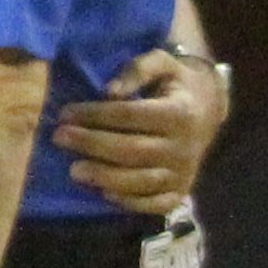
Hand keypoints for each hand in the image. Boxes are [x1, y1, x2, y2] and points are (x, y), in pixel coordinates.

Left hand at [56, 44, 227, 210]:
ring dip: (105, 177)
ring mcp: (184, 172)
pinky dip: (130, 202)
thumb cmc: (175, 84)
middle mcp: (184, 146)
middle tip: (58, 138)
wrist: (209, 110)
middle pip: (132, 149)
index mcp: (180, 113)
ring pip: (142, 180)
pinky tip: (105, 193)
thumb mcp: (163, 63)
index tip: (65, 113)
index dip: (94, 114)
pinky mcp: (181, 191)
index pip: (130, 115)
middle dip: (92, 144)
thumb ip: (138, 69)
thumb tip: (110, 91)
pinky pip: (156, 204)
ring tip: (74, 170)